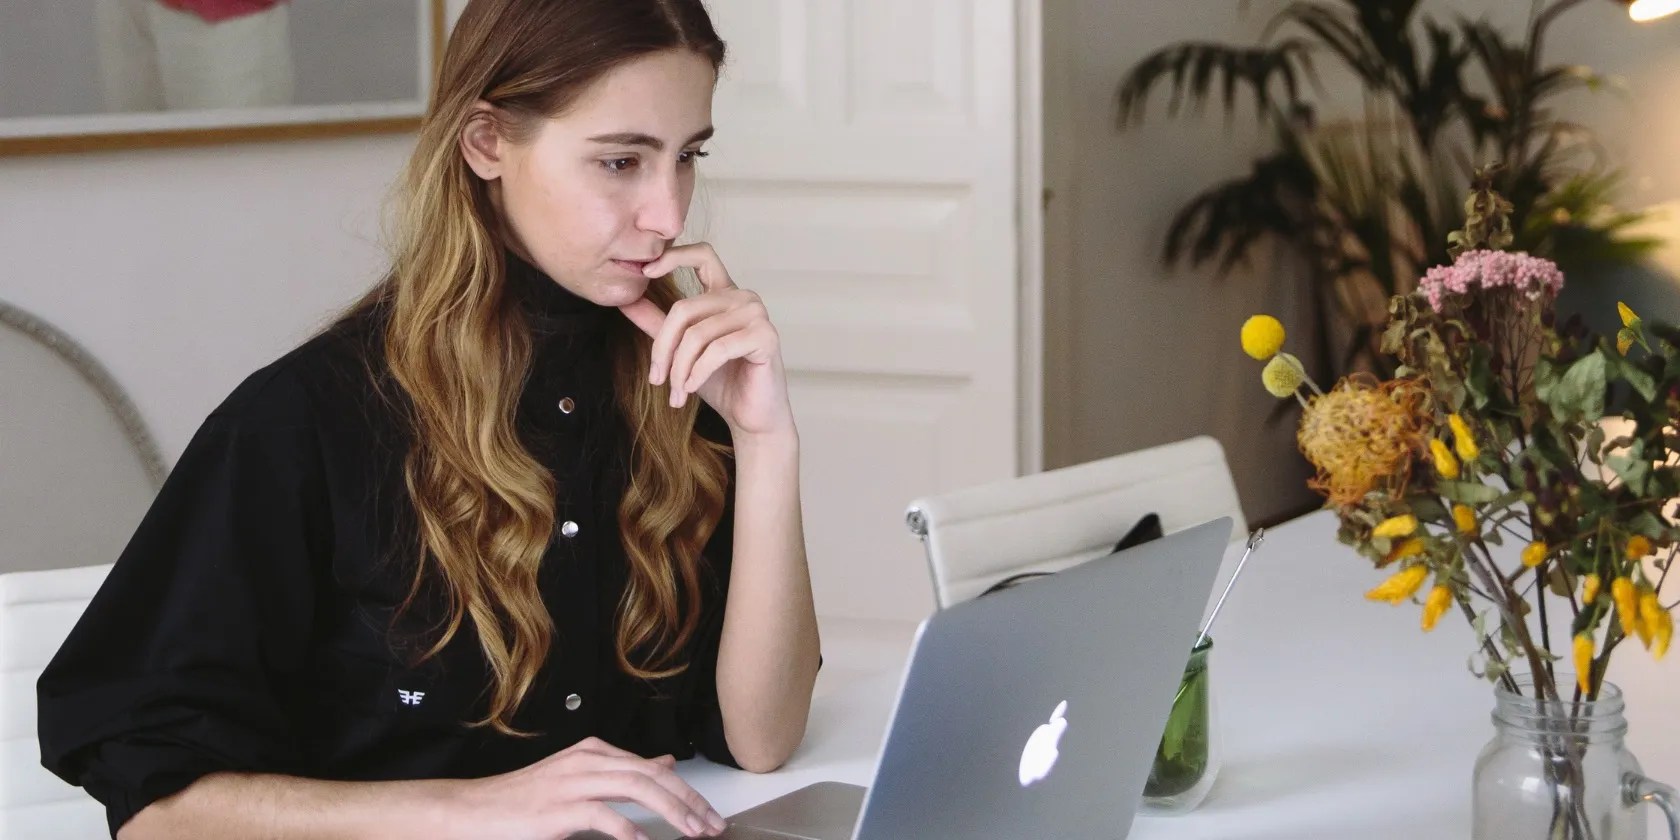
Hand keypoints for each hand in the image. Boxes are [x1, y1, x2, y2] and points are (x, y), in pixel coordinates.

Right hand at [452, 737, 727, 839]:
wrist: (472, 811)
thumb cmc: (524, 801)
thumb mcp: (580, 778)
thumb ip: (623, 772)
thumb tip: (664, 764)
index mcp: (595, 752)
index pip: (654, 769)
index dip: (688, 793)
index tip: (710, 816)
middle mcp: (587, 761)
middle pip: (652, 777)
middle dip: (689, 803)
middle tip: (712, 827)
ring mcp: (572, 782)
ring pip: (636, 788)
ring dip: (672, 812)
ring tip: (692, 833)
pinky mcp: (557, 809)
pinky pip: (602, 815)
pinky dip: (628, 830)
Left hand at [618, 243, 794, 438]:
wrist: (751, 416)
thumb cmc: (722, 382)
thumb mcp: (682, 351)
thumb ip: (658, 324)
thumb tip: (625, 301)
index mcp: (724, 292)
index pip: (701, 254)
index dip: (673, 256)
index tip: (645, 271)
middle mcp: (743, 297)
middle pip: (685, 308)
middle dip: (664, 348)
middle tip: (656, 379)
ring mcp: (756, 314)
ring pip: (698, 333)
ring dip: (680, 368)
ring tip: (676, 392)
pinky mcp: (765, 336)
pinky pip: (718, 349)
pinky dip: (699, 372)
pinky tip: (691, 388)